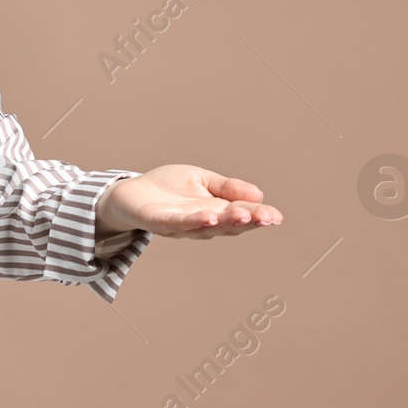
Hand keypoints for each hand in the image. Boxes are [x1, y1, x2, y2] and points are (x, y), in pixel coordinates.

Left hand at [95, 164, 281, 239]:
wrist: (131, 191)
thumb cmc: (169, 188)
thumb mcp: (202, 180)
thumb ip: (227, 187)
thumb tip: (258, 194)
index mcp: (216, 211)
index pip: (242, 216)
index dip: (259, 216)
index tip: (276, 216)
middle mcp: (202, 223)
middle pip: (229, 225)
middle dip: (248, 220)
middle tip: (265, 216)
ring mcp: (182, 226)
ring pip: (207, 227)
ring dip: (224, 221)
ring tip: (241, 214)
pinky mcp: (160, 223)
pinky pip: (179, 223)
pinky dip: (194, 221)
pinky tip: (208, 216)